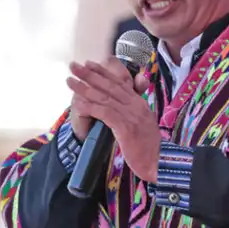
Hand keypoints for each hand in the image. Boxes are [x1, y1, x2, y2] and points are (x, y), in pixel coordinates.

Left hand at [67, 59, 159, 182]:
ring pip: (104, 97)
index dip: (102, 72)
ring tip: (70, 81)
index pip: (119, 82)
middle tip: (74, 66)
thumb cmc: (148, 147)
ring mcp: (131, 116)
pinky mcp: (126, 127)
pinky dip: (90, 107)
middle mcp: (135, 106)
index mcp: (139, 103)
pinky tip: (78, 104)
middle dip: (89, 74)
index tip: (89, 64)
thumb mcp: (141, 124)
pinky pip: (105, 113)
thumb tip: (119, 108)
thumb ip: (131, 112)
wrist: (158, 162)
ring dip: (85, 88)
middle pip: (109, 85)